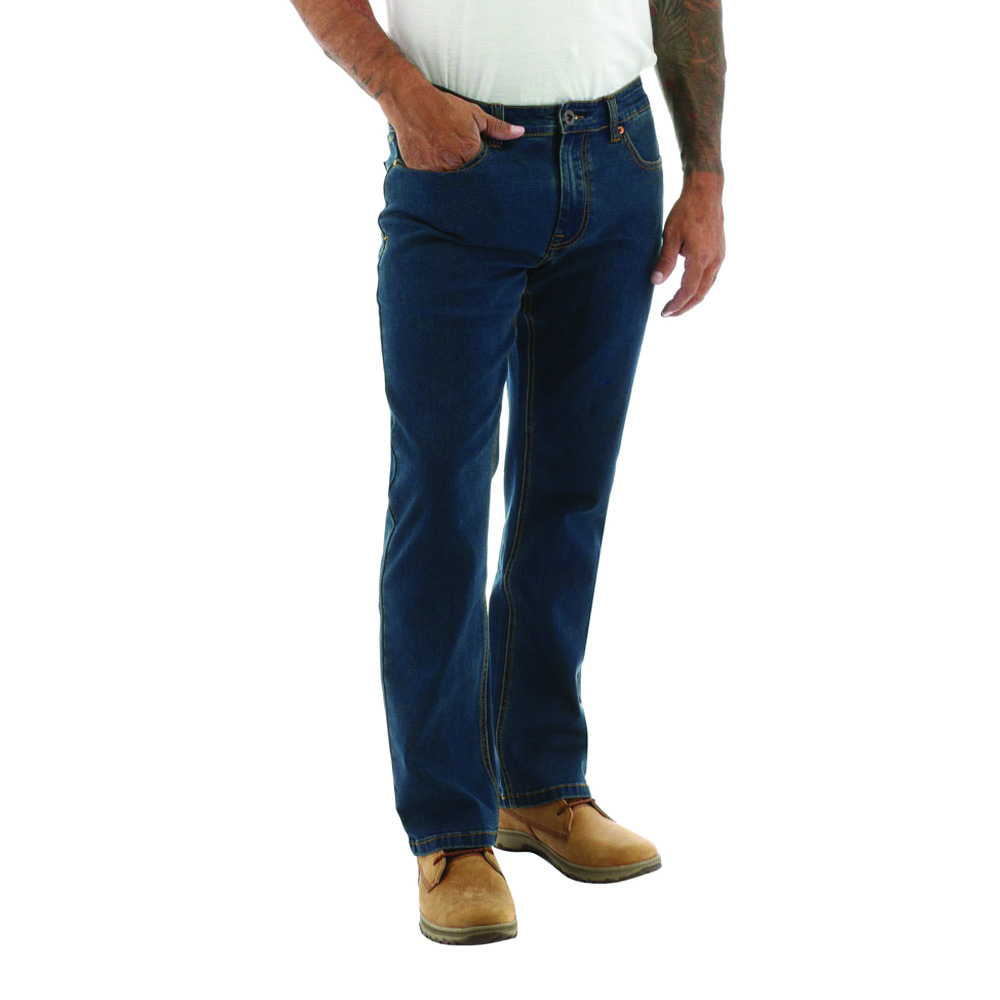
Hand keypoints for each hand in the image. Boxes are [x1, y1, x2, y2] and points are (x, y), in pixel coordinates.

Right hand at [387, 87, 524, 171]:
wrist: (411, 101)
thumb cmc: (445, 108)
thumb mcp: (474, 115)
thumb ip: (498, 128)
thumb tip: (520, 132)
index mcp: (468, 151)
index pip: (482, 172)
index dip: (483, 172)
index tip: (482, 171)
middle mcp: (450, 163)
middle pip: (465, 181)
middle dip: (466, 177)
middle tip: (460, 164)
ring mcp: (432, 168)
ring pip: (447, 184)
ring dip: (449, 178)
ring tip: (446, 162)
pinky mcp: (418, 170)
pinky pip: (428, 181)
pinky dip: (432, 175)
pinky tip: (432, 163)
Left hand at [651, 172, 724, 316]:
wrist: (706, 192)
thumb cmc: (686, 211)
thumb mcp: (670, 235)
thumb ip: (664, 261)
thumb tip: (655, 282)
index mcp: (701, 258)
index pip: (688, 290)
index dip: (676, 304)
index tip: (664, 312)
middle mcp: (714, 260)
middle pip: (700, 293)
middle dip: (684, 307)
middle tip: (669, 314)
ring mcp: (719, 257)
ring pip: (707, 287)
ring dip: (693, 299)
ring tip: (678, 306)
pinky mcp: (720, 252)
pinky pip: (711, 278)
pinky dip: (700, 288)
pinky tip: (690, 290)